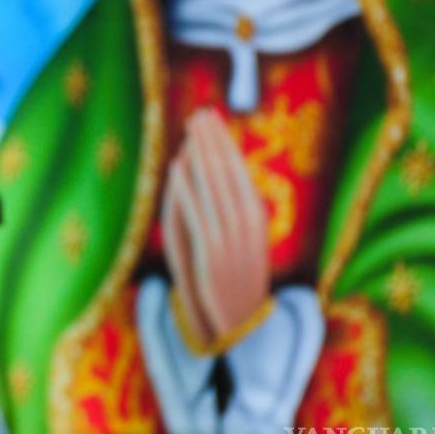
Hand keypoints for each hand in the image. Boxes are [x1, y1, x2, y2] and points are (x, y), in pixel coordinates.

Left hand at [162, 109, 269, 348]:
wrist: (243, 322)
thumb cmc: (238, 277)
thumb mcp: (243, 239)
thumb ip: (234, 208)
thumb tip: (222, 173)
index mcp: (257, 217)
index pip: (239, 170)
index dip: (225, 142)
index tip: (213, 117)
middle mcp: (246, 224)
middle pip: (227, 173)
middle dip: (212, 140)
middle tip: (199, 112)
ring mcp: (230, 238)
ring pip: (212, 187)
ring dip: (201, 154)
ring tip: (189, 129)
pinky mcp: (212, 253)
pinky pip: (196, 212)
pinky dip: (187, 187)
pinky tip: (177, 165)